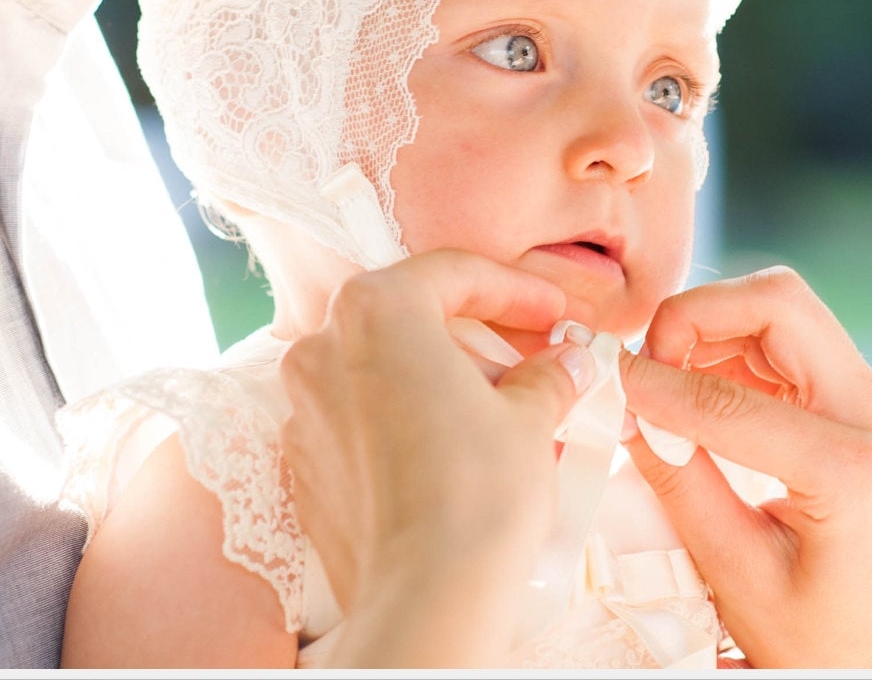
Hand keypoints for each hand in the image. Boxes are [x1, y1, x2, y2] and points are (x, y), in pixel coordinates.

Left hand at [280, 249, 593, 666]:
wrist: (427, 599)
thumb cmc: (477, 492)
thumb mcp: (529, 416)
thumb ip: (546, 374)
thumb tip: (565, 364)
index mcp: (376, 310)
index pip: (454, 272)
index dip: (515, 289)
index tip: (554, 311)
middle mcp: (325, 347)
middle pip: (416, 318)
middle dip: (483, 337)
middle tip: (537, 361)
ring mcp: (305, 406)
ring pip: (388, 368)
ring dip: (448, 379)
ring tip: (507, 413)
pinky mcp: (305, 461)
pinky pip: (364, 416)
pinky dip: (410, 418)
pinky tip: (457, 449)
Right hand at [619, 266, 871, 667]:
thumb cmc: (817, 632)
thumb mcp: (735, 570)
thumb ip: (677, 479)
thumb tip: (625, 407)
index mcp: (853, 471)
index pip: (735, 399)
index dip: (660, 385)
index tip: (613, 383)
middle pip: (779, 304)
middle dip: (696, 315)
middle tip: (650, 361)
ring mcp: (863, 400)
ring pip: (778, 306)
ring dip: (708, 325)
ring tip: (667, 378)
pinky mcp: (844, 396)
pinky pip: (778, 335)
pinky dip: (723, 344)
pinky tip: (695, 390)